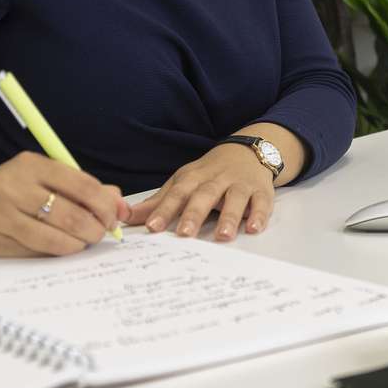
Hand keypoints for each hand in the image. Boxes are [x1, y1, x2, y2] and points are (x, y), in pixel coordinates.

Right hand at [0, 152, 128, 257]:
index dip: (105, 204)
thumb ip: (82, 189)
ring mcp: (0, 213)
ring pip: (54, 235)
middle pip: (71, 212)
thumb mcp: (41, 180)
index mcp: (31, 164)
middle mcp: (14, 185)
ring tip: (83, 242)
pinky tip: (61, 248)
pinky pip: (35, 250)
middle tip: (101, 234)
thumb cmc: (8, 194)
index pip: (81, 184)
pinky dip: (56, 251)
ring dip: (78, 243)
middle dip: (95, 228)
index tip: (115, 217)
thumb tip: (120, 205)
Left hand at [129, 144, 275, 240]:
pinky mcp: (261, 190)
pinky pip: (262, 202)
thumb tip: (126, 216)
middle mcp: (217, 179)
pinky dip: (259, 214)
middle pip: (205, 194)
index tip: (152, 226)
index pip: (177, 192)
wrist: (249, 151)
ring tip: (223, 236)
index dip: (165, 209)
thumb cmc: (210, 172)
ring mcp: (240, 184)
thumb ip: (159, 201)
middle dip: (195, 213)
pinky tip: (253, 228)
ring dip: (230, 216)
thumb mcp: (183, 181)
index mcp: (195, 177)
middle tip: (185, 234)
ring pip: (235, 197)